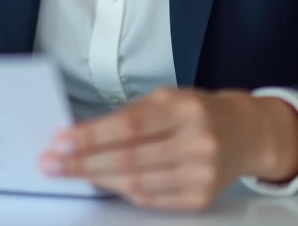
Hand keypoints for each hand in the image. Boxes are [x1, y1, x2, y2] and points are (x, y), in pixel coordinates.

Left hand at [38, 87, 297, 210]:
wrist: (246, 133)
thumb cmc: (198, 111)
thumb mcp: (167, 98)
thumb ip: (129, 116)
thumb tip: (80, 135)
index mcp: (186, 109)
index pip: (130, 126)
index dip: (91, 136)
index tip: (60, 141)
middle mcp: (198, 142)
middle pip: (130, 159)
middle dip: (84, 163)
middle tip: (51, 163)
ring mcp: (202, 174)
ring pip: (137, 184)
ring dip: (97, 179)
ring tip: (70, 172)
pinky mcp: (202, 198)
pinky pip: (151, 199)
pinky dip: (122, 191)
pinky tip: (102, 182)